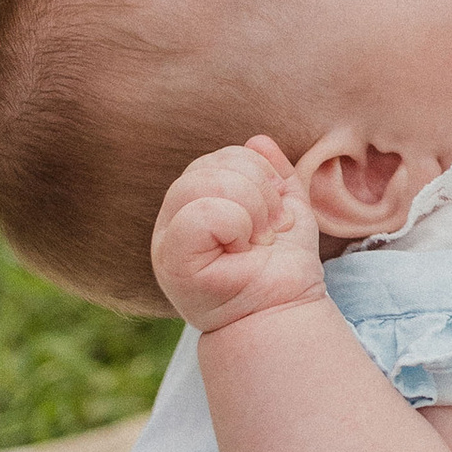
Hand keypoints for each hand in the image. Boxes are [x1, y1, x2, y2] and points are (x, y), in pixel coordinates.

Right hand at [152, 135, 327, 333]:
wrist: (284, 311)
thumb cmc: (281, 267)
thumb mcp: (284, 210)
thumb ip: (271, 174)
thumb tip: (258, 140)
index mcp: (196, 202)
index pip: (222, 156)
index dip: (261, 174)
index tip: (277, 214)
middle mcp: (173, 217)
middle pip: (212, 165)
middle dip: (260, 192)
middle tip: (271, 230)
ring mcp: (167, 239)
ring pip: (205, 182)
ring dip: (252, 209)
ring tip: (258, 240)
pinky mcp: (172, 261)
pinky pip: (202, 212)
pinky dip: (236, 225)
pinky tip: (243, 250)